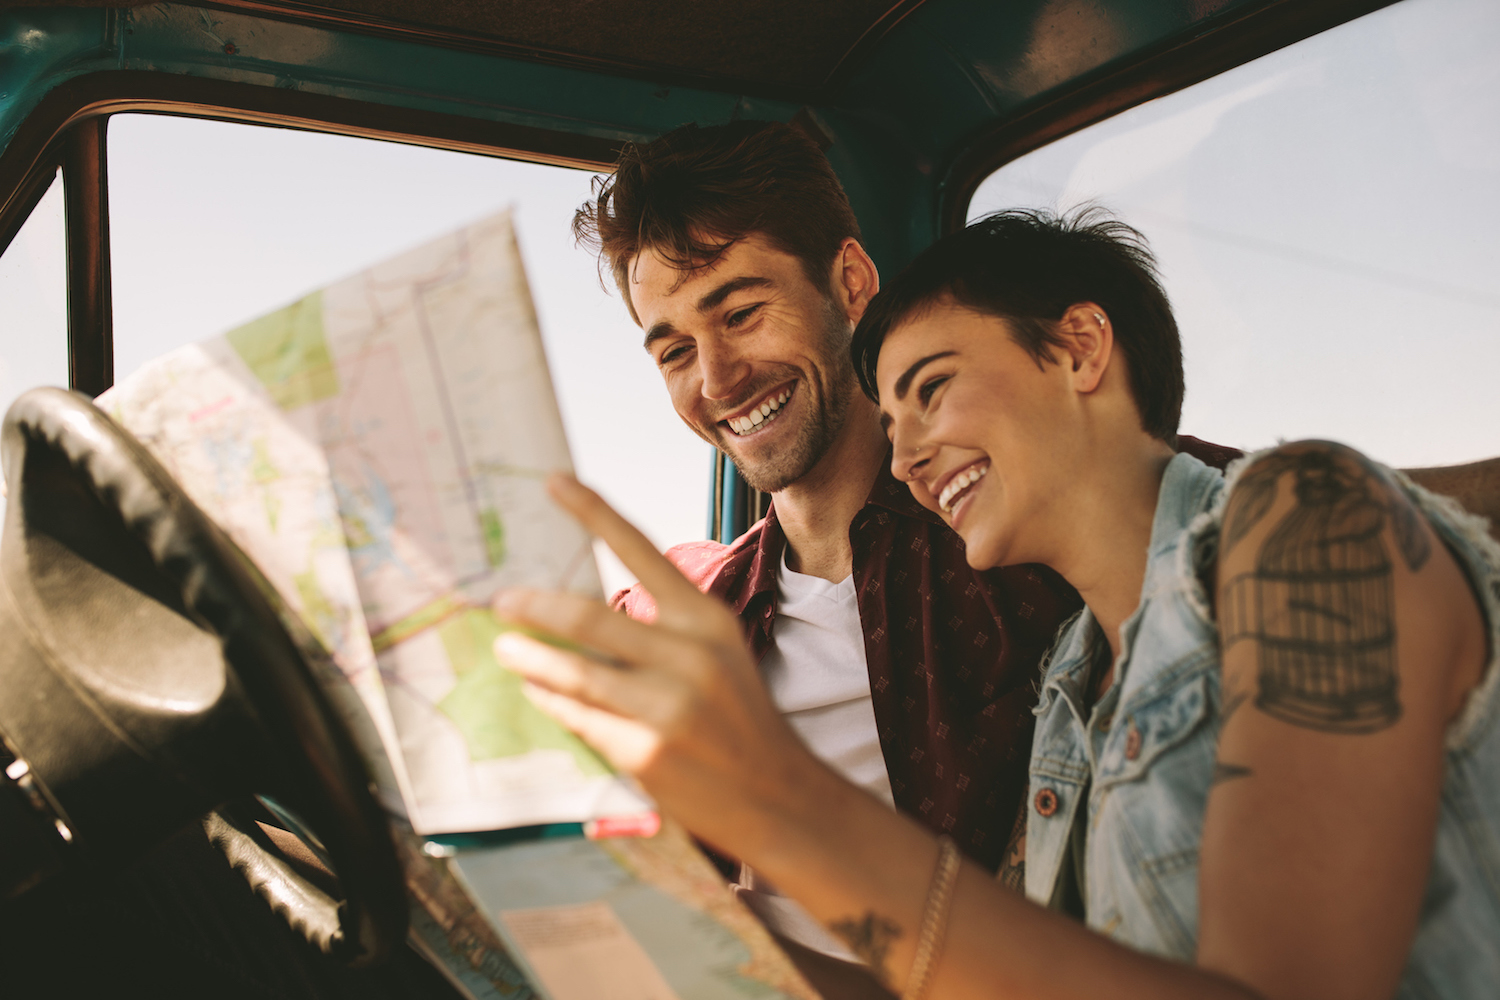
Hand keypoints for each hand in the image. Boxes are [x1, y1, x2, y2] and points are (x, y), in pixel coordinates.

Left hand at [491, 474, 817, 855]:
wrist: (779, 796)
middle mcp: (688, 656)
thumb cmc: (740, 718)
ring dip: (530, 658)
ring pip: (573, 673)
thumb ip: (663, 628)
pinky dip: (553, 701)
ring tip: (506, 647)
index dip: (593, 512)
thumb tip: (582, 609)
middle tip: (501, 598)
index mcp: (706, 620)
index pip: (641, 551)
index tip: (553, 481)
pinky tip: (539, 692)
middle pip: (588, 618)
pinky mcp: (645, 752)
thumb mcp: (718, 654)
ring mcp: (665, 707)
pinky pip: (579, 717)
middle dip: (534, 607)